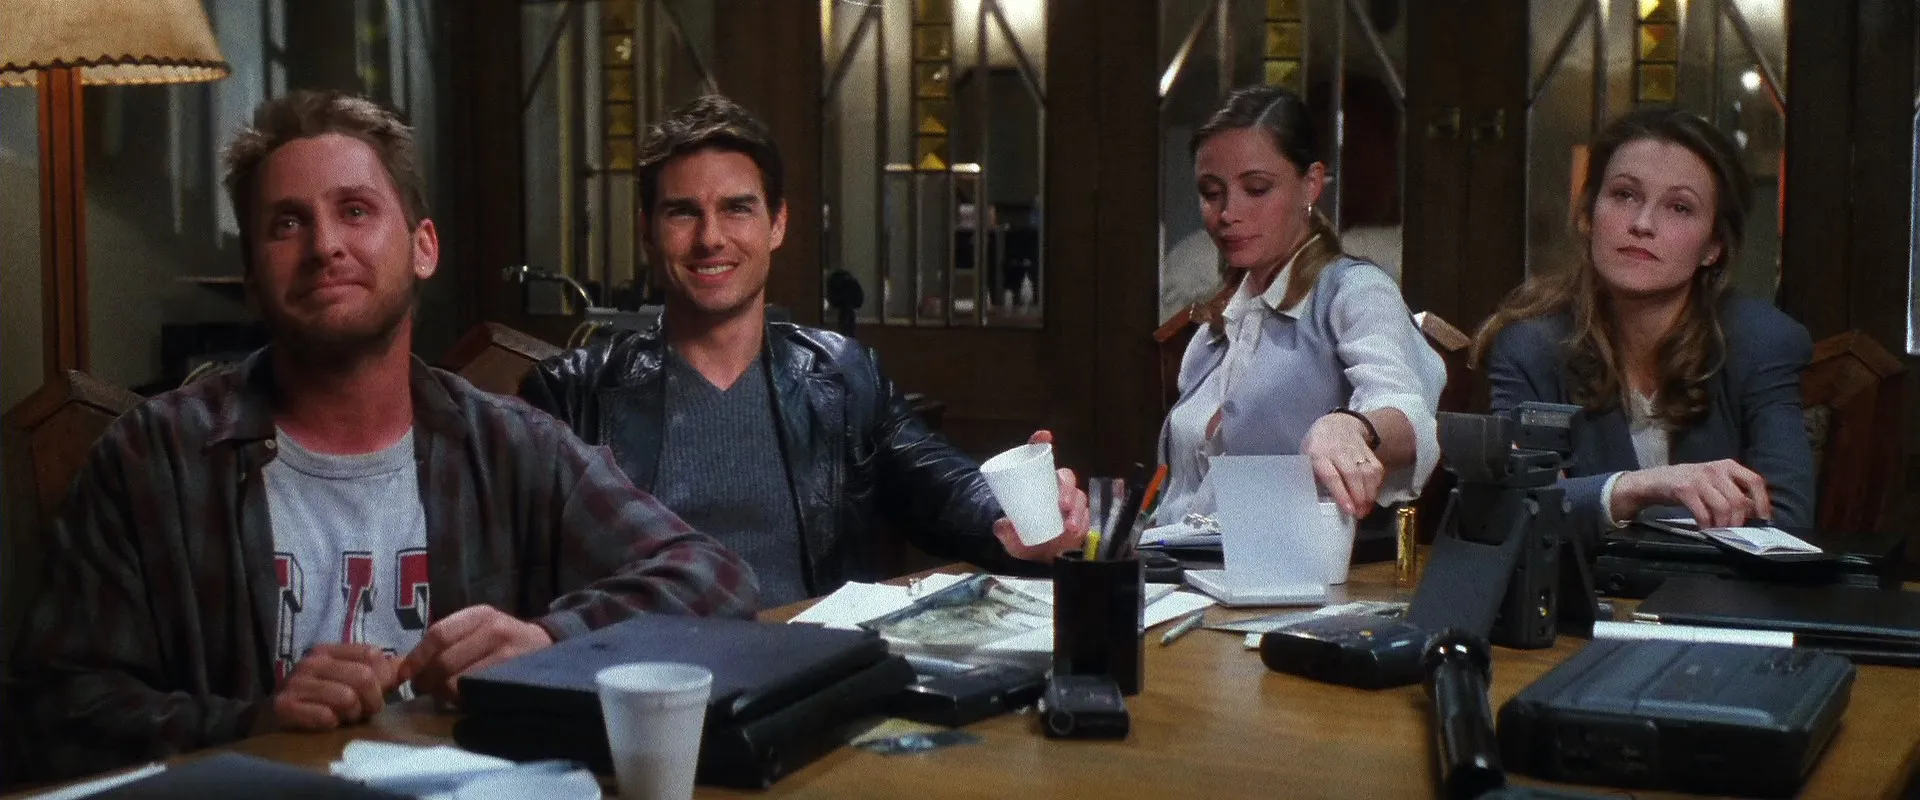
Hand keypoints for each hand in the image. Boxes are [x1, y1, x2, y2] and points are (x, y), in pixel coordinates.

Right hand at [260, 643, 400, 732]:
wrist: (268, 717)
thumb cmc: (316, 698)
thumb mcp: (346, 679)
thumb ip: (378, 672)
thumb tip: (408, 666)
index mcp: (329, 650)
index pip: (372, 655)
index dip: (384, 678)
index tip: (379, 693)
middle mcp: (311, 661)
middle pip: (364, 677)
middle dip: (372, 700)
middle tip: (365, 712)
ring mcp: (296, 682)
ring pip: (347, 697)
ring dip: (352, 714)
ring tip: (345, 717)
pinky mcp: (285, 706)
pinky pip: (325, 716)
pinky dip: (332, 723)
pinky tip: (327, 723)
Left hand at [400, 605, 553, 704]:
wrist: (545, 646)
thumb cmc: (501, 639)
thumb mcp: (479, 627)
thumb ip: (449, 640)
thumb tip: (410, 668)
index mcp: (480, 615)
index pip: (438, 634)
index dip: (417, 657)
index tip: (404, 675)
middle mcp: (496, 630)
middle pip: (445, 661)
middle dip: (427, 680)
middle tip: (422, 690)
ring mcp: (508, 656)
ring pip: (459, 682)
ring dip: (444, 693)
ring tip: (443, 694)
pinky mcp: (515, 679)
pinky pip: (478, 695)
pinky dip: (464, 701)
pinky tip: (463, 699)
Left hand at [991, 430, 1089, 560]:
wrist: (1035, 557)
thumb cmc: (1022, 538)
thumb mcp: (1010, 536)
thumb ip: (1004, 531)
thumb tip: (1001, 525)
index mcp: (1037, 483)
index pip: (1039, 456)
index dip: (1040, 442)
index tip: (1043, 436)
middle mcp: (1056, 489)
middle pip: (1066, 478)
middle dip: (1068, 490)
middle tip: (1062, 506)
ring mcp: (1071, 504)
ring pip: (1080, 499)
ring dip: (1078, 511)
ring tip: (1069, 526)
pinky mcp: (1081, 520)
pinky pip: (1087, 518)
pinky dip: (1084, 524)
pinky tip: (1079, 532)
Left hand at [1301, 412, 1383, 516]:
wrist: (1338, 423)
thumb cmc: (1317, 447)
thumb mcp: (1306, 458)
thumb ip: (1312, 477)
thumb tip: (1319, 501)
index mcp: (1318, 454)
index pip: (1331, 475)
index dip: (1341, 493)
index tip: (1348, 509)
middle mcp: (1338, 451)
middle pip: (1353, 475)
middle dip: (1359, 496)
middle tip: (1359, 514)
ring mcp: (1356, 450)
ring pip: (1368, 472)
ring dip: (1369, 493)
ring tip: (1366, 508)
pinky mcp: (1369, 451)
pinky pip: (1377, 468)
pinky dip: (1377, 484)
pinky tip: (1372, 495)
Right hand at [1615, 459, 1771, 528]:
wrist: (1656, 480)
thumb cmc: (1690, 483)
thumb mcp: (1715, 483)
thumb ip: (1734, 493)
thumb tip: (1755, 512)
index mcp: (1728, 465)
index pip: (1755, 481)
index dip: (1762, 501)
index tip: (1763, 519)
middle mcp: (1715, 469)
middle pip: (1739, 500)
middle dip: (1738, 520)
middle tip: (1733, 531)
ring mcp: (1699, 478)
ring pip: (1723, 507)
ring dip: (1723, 525)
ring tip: (1718, 531)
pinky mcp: (1684, 489)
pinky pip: (1703, 513)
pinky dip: (1706, 525)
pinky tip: (1704, 528)